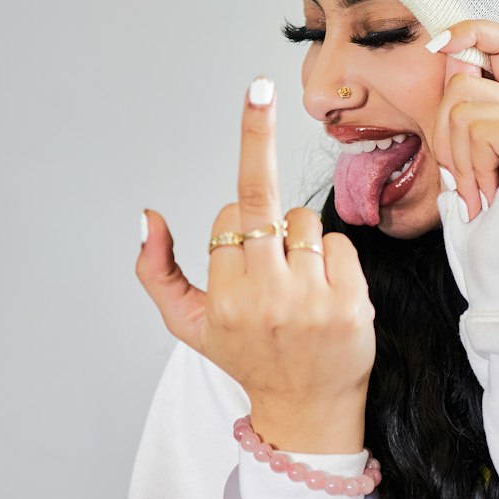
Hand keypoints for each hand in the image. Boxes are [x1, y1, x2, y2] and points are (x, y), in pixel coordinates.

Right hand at [136, 79, 375, 451]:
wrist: (307, 410)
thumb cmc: (248, 357)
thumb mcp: (188, 324)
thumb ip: (157, 271)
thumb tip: (147, 215)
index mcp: (224, 301)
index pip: (231, 217)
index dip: (237, 221)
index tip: (241, 224)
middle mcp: (265, 299)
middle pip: (265, 204)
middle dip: (260, 152)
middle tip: (257, 88)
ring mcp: (311, 302)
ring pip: (305, 222)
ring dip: (301, 240)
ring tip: (299, 284)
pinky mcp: (352, 304)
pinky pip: (341, 243)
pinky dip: (334, 257)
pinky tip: (326, 290)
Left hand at [429, 22, 498, 218]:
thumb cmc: (484, 219)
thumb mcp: (460, 156)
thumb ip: (458, 111)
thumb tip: (445, 53)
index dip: (470, 31)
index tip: (439, 45)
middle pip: (462, 83)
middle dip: (443, 135)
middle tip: (462, 178)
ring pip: (463, 110)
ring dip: (456, 160)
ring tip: (477, 191)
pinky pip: (480, 133)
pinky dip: (471, 170)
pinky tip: (489, 195)